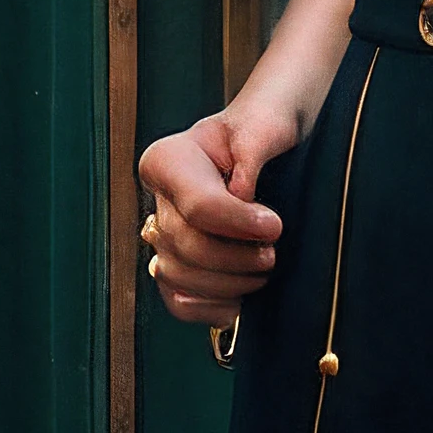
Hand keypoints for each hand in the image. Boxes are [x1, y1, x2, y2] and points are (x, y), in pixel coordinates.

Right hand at [137, 96, 301, 324]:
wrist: (263, 144)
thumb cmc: (263, 129)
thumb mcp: (264, 125)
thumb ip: (252, 150)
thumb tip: (240, 192)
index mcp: (167, 160)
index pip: (197, 205)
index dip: (237, 223)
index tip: (274, 227)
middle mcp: (158, 200)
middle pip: (186, 245)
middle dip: (235, 258)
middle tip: (273, 252)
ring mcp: (163, 236)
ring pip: (179, 277)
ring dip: (227, 284)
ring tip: (263, 270)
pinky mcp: (175, 266)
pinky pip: (179, 301)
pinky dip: (210, 308)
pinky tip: (240, 299)